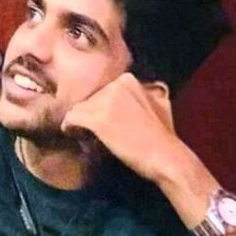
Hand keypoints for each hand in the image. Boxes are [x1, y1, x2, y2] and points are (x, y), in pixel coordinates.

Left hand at [61, 72, 185, 184]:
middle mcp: (116, 85)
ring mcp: (107, 101)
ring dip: (80, 124)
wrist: (166, 157)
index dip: (99, 108)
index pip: (101, 91)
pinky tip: (75, 136)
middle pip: (88, 100)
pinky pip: (71, 119)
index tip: (103, 123)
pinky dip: (70, 128)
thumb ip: (136, 95)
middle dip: (89, 116)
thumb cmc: (162, 138)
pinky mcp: (98, 120)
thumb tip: (120, 96)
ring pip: (78, 109)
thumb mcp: (155, 104)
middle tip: (93, 134)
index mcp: (127, 79)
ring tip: (87, 138)